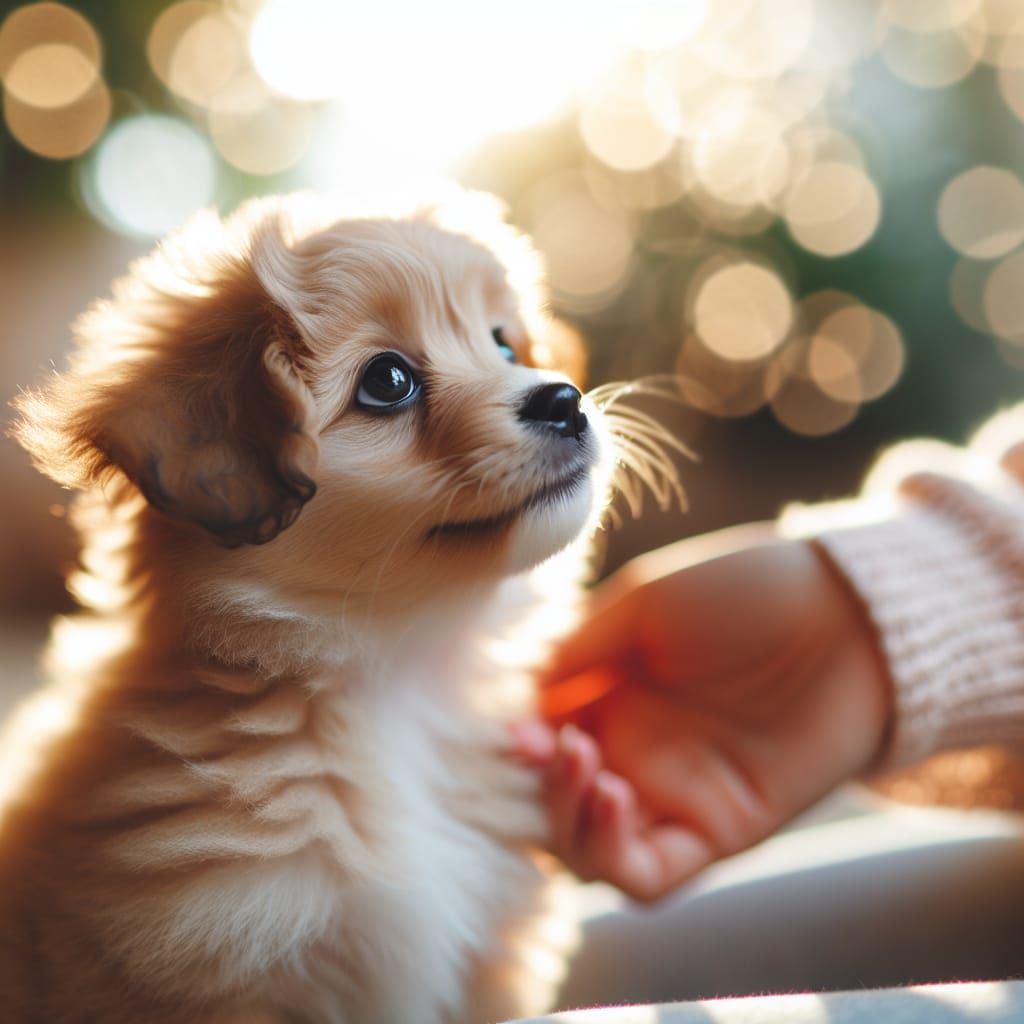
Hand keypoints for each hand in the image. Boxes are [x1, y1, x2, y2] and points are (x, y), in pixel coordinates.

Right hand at [516, 526, 891, 901]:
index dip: (518, 743)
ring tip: (582, 763)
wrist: (848, 613)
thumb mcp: (643, 603)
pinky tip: (612, 794)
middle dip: (535, 785)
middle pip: (554, 804)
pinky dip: (613, 851)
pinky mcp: (718, 830)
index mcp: (609, 694)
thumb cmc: (744, 590)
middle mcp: (633, 751)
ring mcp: (674, 795)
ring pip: (591, 851)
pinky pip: (650, 876)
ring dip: (566, 819)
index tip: (514, 727)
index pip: (540, 740)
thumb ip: (579, 651)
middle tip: (548, 745)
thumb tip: (522, 700)